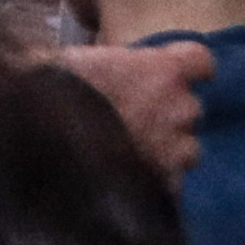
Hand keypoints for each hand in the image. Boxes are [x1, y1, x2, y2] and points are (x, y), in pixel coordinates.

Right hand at [45, 36, 212, 182]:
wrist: (45, 138)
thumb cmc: (53, 91)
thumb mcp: (74, 60)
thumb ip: (101, 64)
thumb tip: (81, 63)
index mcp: (162, 69)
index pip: (200, 61)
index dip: (186, 68)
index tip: (170, 74)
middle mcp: (179, 107)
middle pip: (189, 109)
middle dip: (166, 115)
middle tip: (131, 120)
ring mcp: (177, 149)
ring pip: (186, 149)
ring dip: (166, 151)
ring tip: (129, 156)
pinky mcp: (166, 185)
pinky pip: (169, 183)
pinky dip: (153, 183)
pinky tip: (123, 181)